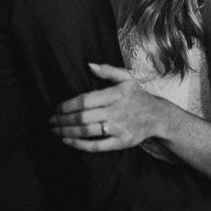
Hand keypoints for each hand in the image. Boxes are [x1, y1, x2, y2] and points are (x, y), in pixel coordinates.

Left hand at [49, 62, 169, 151]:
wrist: (158, 117)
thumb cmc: (138, 96)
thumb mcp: (127, 78)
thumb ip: (108, 71)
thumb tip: (89, 65)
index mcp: (115, 95)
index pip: (85, 100)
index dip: (68, 105)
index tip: (57, 107)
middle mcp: (116, 111)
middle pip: (83, 117)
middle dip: (63, 120)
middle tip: (51, 120)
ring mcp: (118, 128)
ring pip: (86, 132)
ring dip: (67, 132)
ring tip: (55, 130)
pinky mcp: (121, 142)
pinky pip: (96, 146)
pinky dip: (79, 145)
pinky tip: (67, 141)